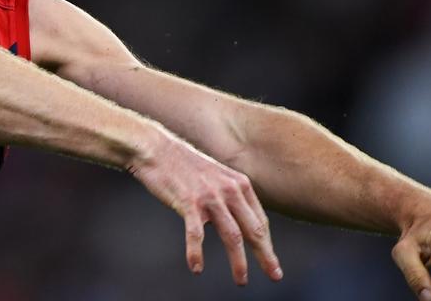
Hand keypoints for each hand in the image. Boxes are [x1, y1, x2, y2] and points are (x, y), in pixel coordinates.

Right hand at [129, 128, 281, 285]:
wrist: (155, 148)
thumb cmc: (183, 165)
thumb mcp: (216, 175)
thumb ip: (229, 195)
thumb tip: (237, 221)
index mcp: (239, 184)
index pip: (260, 220)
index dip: (267, 243)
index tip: (271, 260)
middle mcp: (229, 190)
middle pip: (254, 230)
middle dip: (265, 256)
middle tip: (275, 275)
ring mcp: (210, 197)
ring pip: (233, 236)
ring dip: (239, 262)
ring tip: (241, 280)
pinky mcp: (188, 202)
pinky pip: (196, 234)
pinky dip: (196, 253)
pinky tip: (196, 268)